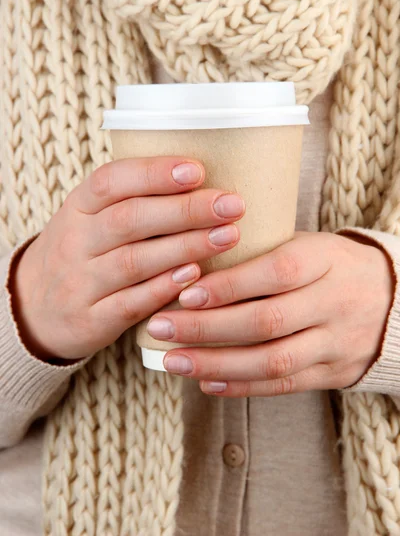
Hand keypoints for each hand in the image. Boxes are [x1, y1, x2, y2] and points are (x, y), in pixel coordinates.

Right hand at [10, 157, 244, 360]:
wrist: (35, 306)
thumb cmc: (83, 251)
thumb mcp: (91, 217)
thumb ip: (134, 200)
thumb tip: (202, 180)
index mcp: (79, 206)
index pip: (111, 181)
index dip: (154, 174)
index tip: (197, 170)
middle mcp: (76, 241)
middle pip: (130, 220)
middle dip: (185, 210)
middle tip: (231, 205)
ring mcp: (80, 282)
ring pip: (134, 261)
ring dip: (185, 247)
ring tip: (228, 236)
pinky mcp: (90, 319)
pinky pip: (130, 303)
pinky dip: (164, 288)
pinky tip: (196, 276)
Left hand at [147, 232, 394, 396]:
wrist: (393, 300)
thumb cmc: (331, 264)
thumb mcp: (307, 243)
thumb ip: (261, 251)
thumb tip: (194, 258)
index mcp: (325, 260)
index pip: (275, 272)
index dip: (228, 286)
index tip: (185, 291)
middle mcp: (332, 302)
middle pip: (267, 321)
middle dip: (208, 328)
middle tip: (161, 326)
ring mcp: (335, 342)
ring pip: (274, 361)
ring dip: (217, 364)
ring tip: (173, 361)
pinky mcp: (333, 372)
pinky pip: (285, 386)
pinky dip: (243, 386)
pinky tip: (207, 381)